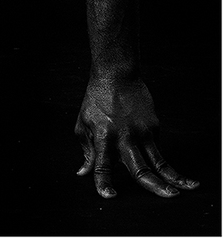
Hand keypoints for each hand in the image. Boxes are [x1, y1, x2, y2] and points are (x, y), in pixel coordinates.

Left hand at [75, 76, 198, 197]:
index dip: (104, 182)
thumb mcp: (84, 123)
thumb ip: (87, 150)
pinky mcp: (154, 125)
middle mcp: (124, 136)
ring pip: (159, 160)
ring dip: (173, 176)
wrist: (116, 75)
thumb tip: (83, 173)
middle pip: (140, 168)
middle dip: (154, 186)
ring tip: (187, 188)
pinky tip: (151, 148)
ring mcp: (142, 131)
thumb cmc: (96, 99)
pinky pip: (155, 147)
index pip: (102, 165)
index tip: (109, 196)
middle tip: (167, 197)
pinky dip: (155, 155)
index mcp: (103, 136)